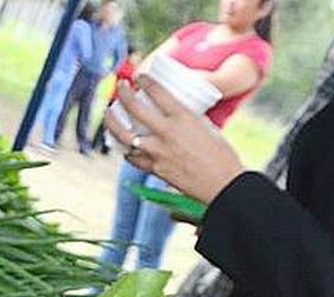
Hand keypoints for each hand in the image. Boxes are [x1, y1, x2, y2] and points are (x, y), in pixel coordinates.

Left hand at [105, 75, 245, 204]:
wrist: (223, 184)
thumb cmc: (222, 155)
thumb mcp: (206, 127)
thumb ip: (187, 119)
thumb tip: (173, 114)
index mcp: (183, 118)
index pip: (158, 92)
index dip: (145, 81)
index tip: (139, 76)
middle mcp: (167, 133)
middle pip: (135, 109)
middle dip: (123, 95)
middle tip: (120, 87)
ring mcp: (158, 153)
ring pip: (125, 136)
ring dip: (113, 123)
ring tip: (109, 114)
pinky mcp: (155, 169)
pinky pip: (133, 158)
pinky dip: (126, 150)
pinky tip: (124, 145)